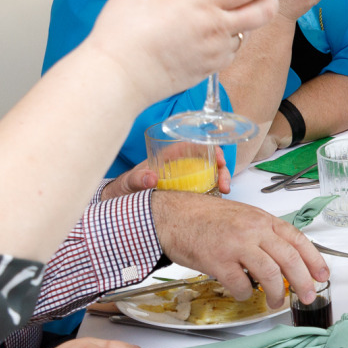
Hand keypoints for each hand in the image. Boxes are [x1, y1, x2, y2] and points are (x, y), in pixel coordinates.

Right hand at [84, 0, 283, 105]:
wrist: (117, 78)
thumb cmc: (123, 34)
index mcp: (203, 3)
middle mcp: (217, 28)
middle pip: (264, 11)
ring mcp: (215, 52)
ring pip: (247, 33)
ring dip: (248, 19)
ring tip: (232, 10)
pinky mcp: (208, 71)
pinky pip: (230, 52)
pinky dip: (230, 40)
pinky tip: (213, 35)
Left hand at [104, 147, 231, 198]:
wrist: (122, 202)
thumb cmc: (126, 186)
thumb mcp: (129, 181)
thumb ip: (138, 178)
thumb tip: (152, 178)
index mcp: (170, 155)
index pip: (195, 145)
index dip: (211, 149)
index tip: (219, 159)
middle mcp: (182, 165)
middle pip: (209, 161)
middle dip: (222, 169)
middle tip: (225, 183)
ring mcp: (186, 179)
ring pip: (211, 176)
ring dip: (221, 181)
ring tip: (223, 192)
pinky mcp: (187, 193)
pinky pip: (205, 190)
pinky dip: (214, 193)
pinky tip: (217, 200)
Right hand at [151, 192, 328, 307]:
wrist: (173, 216)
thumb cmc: (206, 218)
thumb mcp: (244, 217)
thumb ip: (265, 235)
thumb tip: (285, 259)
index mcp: (263, 220)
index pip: (298, 240)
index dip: (314, 259)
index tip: (323, 275)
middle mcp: (253, 230)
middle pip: (289, 259)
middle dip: (303, 281)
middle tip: (309, 296)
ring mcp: (236, 245)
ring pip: (269, 274)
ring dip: (275, 294)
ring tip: (275, 302)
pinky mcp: (218, 261)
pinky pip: (240, 284)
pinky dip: (246, 294)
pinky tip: (244, 293)